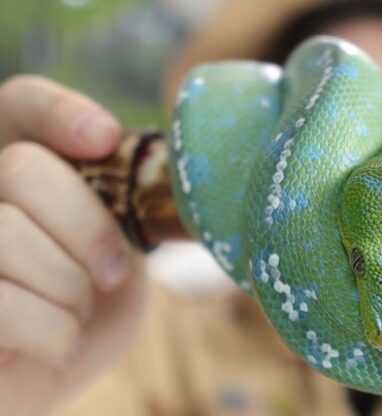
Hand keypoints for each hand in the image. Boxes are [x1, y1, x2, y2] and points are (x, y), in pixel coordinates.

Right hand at [0, 75, 145, 414]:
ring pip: (6, 232)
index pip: (21, 104)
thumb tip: (164, 167)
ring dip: (69, 287)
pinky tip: (55, 341)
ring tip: (75, 310)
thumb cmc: (89, 302)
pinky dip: (52, 330)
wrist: (56, 369)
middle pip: (23, 168)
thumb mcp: (119, 247)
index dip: (60, 110)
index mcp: (18, 168)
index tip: (105, 139)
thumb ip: (126, 202)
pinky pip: (0, 301)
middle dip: (89, 228)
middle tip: (113, 273)